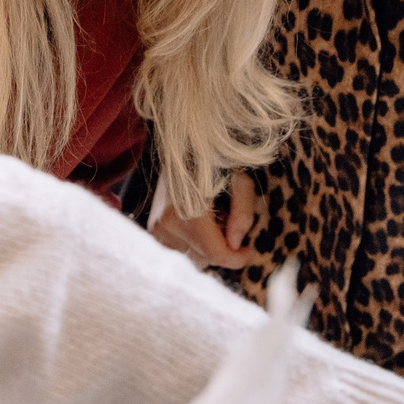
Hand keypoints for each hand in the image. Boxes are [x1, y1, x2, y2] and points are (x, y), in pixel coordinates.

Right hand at [149, 171, 264, 269]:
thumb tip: (235, 243)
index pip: (214, 253)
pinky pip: (179, 250)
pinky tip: (199, 224)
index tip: (250, 252)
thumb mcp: (240, 180)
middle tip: (230, 222)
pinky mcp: (153, 229)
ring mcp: (157, 227)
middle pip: (204, 258)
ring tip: (213, 219)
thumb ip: (243, 212)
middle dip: (223, 248)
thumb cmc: (217, 161)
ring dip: (208, 246)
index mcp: (190, 210)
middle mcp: (168, 223)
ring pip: (192, 256)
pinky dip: (194, 243)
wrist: (185, 146)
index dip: (237, 258)